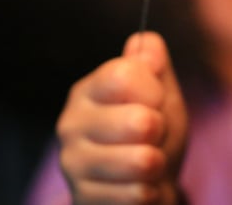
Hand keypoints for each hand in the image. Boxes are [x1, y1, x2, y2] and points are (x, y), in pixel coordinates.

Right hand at [56, 31, 188, 204]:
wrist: (145, 188)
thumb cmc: (152, 136)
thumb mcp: (161, 95)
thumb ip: (154, 65)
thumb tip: (146, 41)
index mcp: (87, 90)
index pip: (126, 75)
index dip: (154, 90)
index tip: (155, 102)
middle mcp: (70, 123)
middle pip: (140, 120)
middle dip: (161, 132)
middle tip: (151, 138)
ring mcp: (73, 164)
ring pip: (142, 161)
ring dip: (158, 165)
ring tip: (148, 163)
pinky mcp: (84, 198)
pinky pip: (138, 194)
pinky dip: (151, 192)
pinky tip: (140, 187)